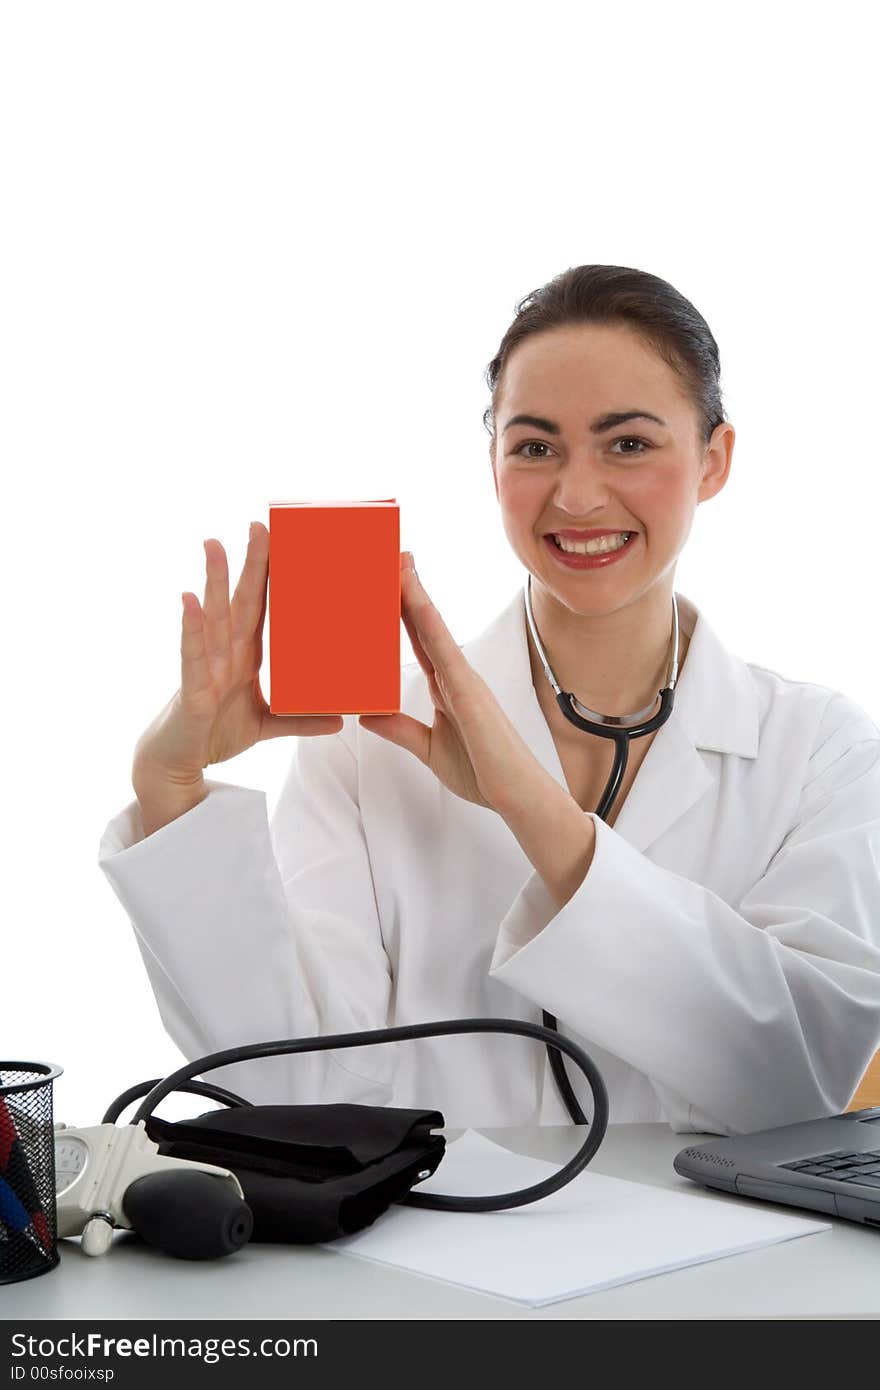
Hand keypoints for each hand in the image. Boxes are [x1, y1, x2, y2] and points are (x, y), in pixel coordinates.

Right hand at [133, 523, 342, 786]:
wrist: (178, 766)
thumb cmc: (214, 734)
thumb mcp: (266, 727)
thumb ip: (299, 721)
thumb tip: (340, 720)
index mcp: (243, 657)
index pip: (260, 609)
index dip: (269, 577)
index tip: (281, 541)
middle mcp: (224, 656)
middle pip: (239, 602)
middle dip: (248, 564)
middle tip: (258, 524)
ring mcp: (206, 669)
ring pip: (213, 619)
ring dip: (214, 582)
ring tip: (215, 545)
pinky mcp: (192, 692)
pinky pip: (193, 657)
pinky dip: (191, 629)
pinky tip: (189, 602)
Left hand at [358, 555, 552, 816]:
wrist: (517, 798)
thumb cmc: (484, 773)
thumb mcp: (429, 748)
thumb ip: (400, 729)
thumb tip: (368, 714)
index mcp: (447, 687)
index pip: (419, 638)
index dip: (401, 608)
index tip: (387, 578)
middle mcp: (456, 675)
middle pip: (424, 622)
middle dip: (407, 587)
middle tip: (388, 551)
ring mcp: (464, 680)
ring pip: (433, 627)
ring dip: (414, 593)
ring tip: (396, 561)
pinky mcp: (469, 693)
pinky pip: (444, 651)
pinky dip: (428, 623)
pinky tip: (415, 602)